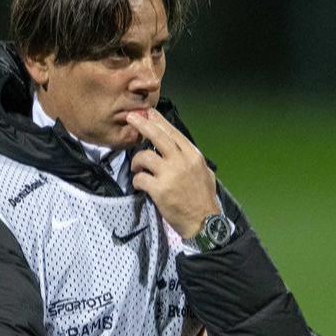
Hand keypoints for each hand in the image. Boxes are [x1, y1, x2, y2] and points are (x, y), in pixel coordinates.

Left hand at [125, 108, 219, 238]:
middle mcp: (181, 161)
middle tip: (130, 117)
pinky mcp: (159, 190)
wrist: (204, 222)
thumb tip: (177, 150)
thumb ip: (190, 159)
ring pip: (144, 156)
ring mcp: (170, 175)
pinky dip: (137, 181)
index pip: (173, 133)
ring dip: (136, 161)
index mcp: (193, 155)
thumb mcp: (204, 173)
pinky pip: (140, 178)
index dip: (158, 121)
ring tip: (137, 168)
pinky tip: (140, 186)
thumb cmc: (203, 199)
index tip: (148, 113)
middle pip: (157, 136)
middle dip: (142, 124)